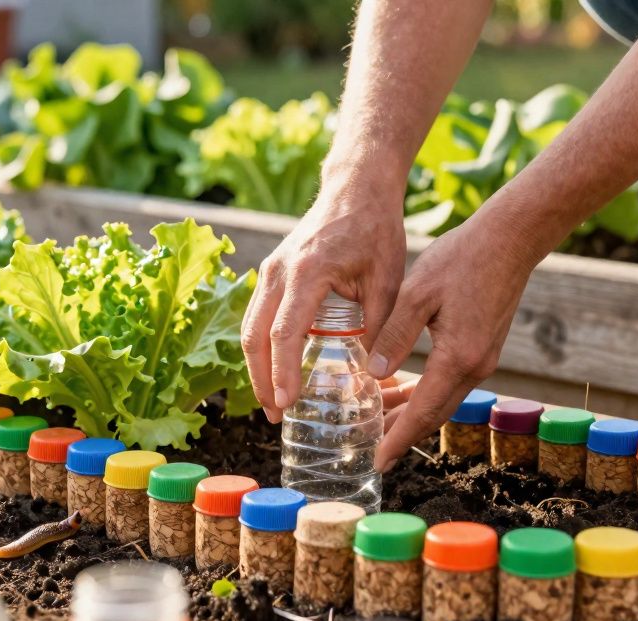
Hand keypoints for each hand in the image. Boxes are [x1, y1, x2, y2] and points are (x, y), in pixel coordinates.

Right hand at [242, 186, 406, 421]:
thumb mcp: (388, 279)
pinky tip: (275, 369)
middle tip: (275, 415)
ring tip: (272, 400)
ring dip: (257, 367)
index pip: (284, 333)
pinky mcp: (271, 273)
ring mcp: (270, 271)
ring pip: (249, 328)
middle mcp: (278, 272)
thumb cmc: (374, 229)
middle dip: (261, 380)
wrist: (355, 187)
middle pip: (254, 336)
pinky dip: (260, 346)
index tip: (285, 403)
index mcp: (306, 273)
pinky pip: (256, 316)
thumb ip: (379, 324)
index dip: (281, 372)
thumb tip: (373, 371)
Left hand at [367, 216, 539, 469]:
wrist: (509, 240)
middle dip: (401, 434)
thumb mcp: (416, 293)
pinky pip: (449, 383)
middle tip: (369, 449)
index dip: (398, 439)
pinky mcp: (482, 350)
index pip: (423, 412)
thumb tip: (374, 375)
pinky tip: (400, 390)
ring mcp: (482, 360)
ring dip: (411, 413)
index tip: (378, 461)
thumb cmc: (461, 259)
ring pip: (441, 400)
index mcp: (458, 357)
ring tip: (376, 421)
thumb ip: (393, 336)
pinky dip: (424, 393)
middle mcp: (475, 367)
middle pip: (434, 414)